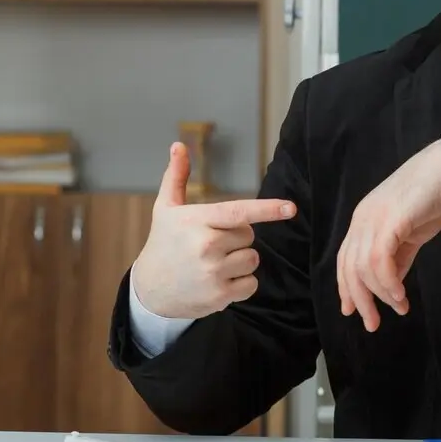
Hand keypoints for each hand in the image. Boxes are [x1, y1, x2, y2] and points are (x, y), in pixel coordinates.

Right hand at [132, 142, 297, 318]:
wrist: (149, 291)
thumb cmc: (163, 243)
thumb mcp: (166, 209)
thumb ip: (176, 176)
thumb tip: (178, 145)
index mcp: (196, 221)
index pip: (239, 212)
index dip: (267, 209)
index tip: (291, 208)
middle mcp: (205, 246)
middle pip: (249, 235)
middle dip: (237, 237)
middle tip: (212, 243)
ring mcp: (213, 273)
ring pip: (253, 259)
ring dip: (241, 260)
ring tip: (214, 263)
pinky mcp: (219, 296)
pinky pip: (251, 284)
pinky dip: (241, 283)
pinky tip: (219, 281)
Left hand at [337, 138, 440, 330]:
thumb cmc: (430, 196)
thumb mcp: (409, 233)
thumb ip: (398, 257)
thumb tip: (393, 285)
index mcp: (363, 222)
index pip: (345, 260)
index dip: (346, 288)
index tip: (352, 311)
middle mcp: (361, 221)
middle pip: (350, 269)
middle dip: (361, 300)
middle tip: (372, 323)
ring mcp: (373, 220)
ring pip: (364, 268)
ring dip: (381, 294)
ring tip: (398, 306)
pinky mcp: (389, 221)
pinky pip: (380, 261)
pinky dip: (389, 282)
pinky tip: (401, 294)